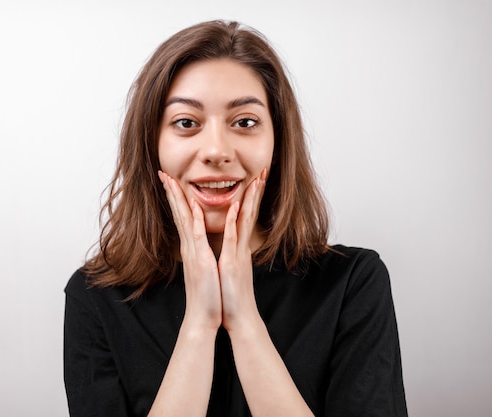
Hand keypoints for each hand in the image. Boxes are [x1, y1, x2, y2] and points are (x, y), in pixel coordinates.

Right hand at [158, 171, 221, 330]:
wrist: (205, 316)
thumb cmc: (208, 294)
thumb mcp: (204, 268)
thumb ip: (201, 253)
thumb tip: (199, 245)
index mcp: (192, 247)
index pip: (183, 217)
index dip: (177, 198)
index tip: (171, 181)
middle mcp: (190, 247)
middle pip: (179, 213)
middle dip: (171, 192)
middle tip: (163, 173)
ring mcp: (193, 252)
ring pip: (185, 219)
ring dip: (180, 198)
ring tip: (172, 180)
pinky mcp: (201, 260)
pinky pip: (198, 235)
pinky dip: (196, 219)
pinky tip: (193, 204)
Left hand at [218, 169, 266, 331]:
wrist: (238, 318)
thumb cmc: (231, 295)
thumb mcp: (229, 269)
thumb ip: (231, 254)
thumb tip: (230, 245)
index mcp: (238, 248)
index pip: (244, 216)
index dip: (249, 197)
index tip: (253, 179)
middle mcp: (241, 247)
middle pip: (249, 213)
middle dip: (255, 191)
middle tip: (262, 169)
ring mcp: (239, 254)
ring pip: (245, 220)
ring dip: (249, 198)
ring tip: (256, 178)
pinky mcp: (234, 263)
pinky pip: (234, 238)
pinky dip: (235, 221)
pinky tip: (238, 206)